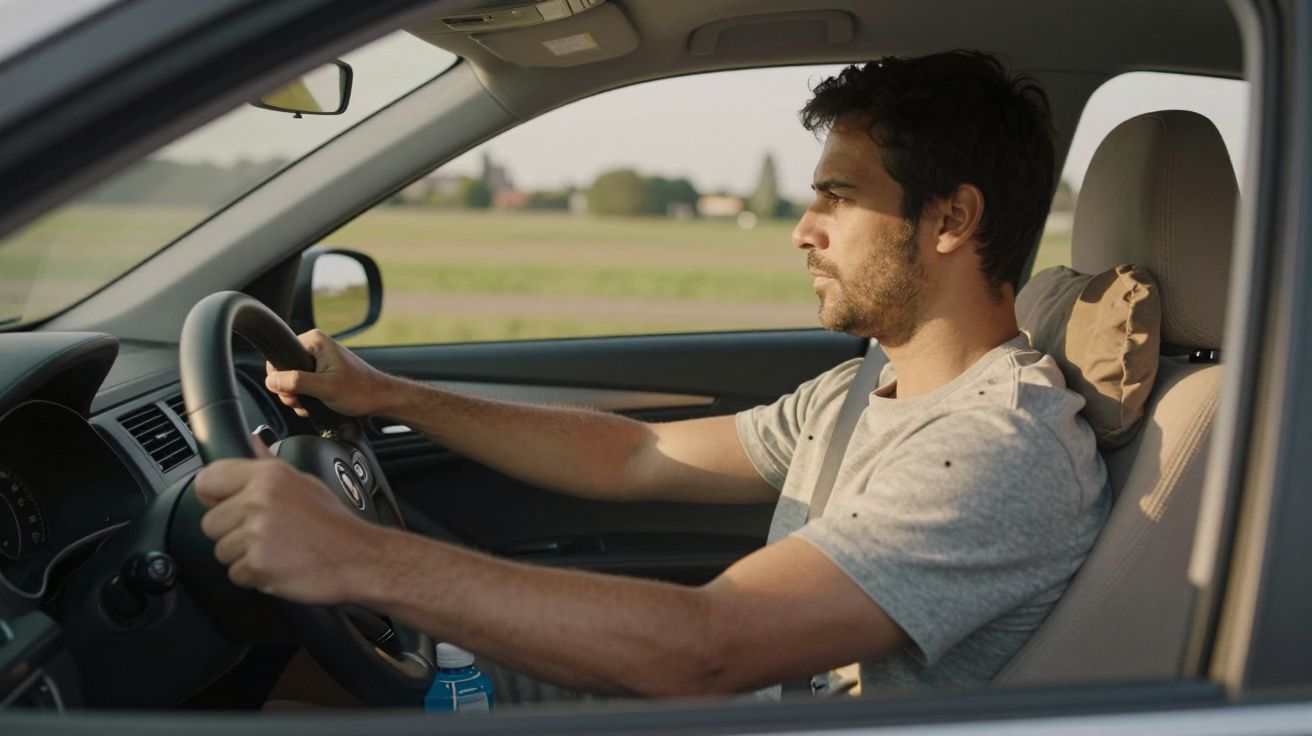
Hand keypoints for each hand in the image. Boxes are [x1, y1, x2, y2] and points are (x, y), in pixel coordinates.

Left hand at [194, 438, 382, 604]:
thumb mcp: (304, 483)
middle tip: (266, 534)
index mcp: (268, 476)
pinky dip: (255, 576)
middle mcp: (259, 500)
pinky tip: (280, 565)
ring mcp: (257, 533)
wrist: (359, 558)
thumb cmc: (334, 523)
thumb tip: (253, 440)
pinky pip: (235, 574)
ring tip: (277, 550)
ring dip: (243, 557)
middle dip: (232, 533)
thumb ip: (269, 463)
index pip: (208, 479)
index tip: (228, 506)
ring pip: (221, 551)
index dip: (215, 497)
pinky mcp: (258, 564)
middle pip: (210, 522)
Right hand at [265, 329, 396, 417]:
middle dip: (289, 391)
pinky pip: (302, 384)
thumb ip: (296, 382)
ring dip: (297, 397)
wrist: (380, 399)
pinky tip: (314, 405)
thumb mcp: (324, 387)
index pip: (279, 357)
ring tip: (311, 405)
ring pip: (292, 380)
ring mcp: (319, 358)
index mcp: (314, 341)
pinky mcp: (322, 371)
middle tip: (301, 402)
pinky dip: (305, 397)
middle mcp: (315, 346)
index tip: (291, 394)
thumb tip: (271, 380)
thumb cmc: (360, 391)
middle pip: (284, 370)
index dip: (279, 379)